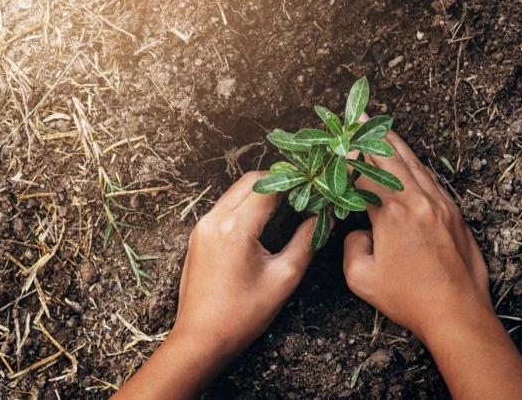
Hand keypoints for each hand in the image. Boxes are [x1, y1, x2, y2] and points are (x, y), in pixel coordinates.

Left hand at [173, 170, 316, 351]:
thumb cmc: (243, 314)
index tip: (313, 187)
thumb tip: (324, 219)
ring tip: (286, 205)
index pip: (268, 185)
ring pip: (235, 192)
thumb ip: (306, 242)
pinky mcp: (198, 236)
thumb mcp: (283, 278)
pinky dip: (245, 205)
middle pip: (249, 181)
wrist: (200, 339)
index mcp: (236, 228)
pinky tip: (263, 220)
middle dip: (278, 182)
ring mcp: (202, 226)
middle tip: (302, 194)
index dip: (294, 182)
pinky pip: (224, 207)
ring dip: (260, 192)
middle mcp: (214, 219)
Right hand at [342, 120, 521, 399]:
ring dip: (397, 145)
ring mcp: (441, 205)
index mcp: (393, 213)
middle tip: (360, 117)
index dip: (350, 156)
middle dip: (373, 135)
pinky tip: (410, 162)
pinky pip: (432, 179)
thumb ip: (351, 246)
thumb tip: (359, 232)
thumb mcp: (362, 278)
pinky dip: (416, 165)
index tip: (339, 142)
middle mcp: (419, 200)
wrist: (457, 312)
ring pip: (416, 164)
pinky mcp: (455, 214)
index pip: (366, 174)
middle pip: (393, 157)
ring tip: (382, 129)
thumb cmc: (409, 298)